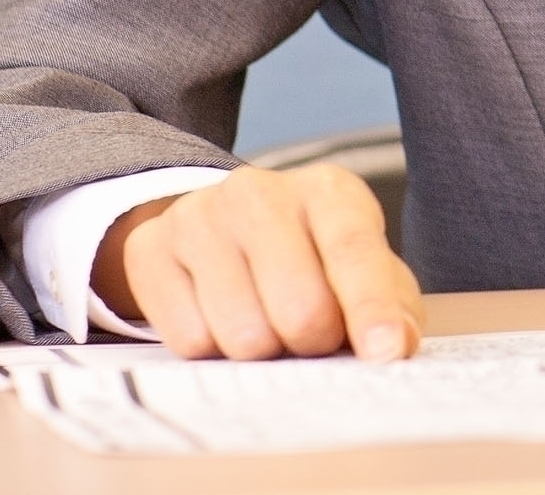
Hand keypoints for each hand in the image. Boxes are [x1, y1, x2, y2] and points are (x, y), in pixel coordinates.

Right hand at [98, 166, 425, 360]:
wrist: (221, 228)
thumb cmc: (311, 258)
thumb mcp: (362, 269)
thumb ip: (391, 306)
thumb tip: (394, 346)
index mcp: (327, 191)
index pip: (353, 252)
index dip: (371, 308)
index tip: (384, 353)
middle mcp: (260, 191)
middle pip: (299, 308)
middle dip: (314, 342)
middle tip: (311, 335)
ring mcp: (199, 216)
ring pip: (243, 335)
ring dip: (264, 350)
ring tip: (267, 323)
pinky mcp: (150, 249)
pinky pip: (190, 340)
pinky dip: (214, 349)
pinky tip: (222, 318)